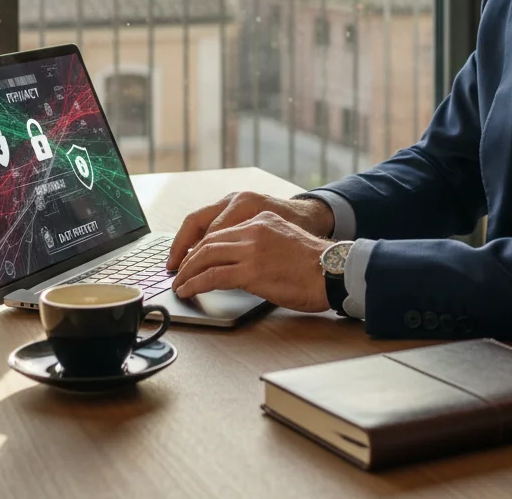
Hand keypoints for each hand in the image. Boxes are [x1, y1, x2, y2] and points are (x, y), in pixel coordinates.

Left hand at [170, 210, 330, 312]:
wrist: (334, 271)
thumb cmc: (315, 265)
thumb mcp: (283, 242)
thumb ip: (260, 246)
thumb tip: (238, 265)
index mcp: (262, 220)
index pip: (220, 230)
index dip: (200, 246)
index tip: (190, 259)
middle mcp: (254, 230)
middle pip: (208, 241)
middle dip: (188, 259)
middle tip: (178, 273)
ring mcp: (253, 250)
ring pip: (206, 256)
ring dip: (188, 272)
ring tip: (180, 284)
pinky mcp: (253, 271)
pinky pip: (214, 276)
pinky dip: (196, 284)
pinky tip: (189, 290)